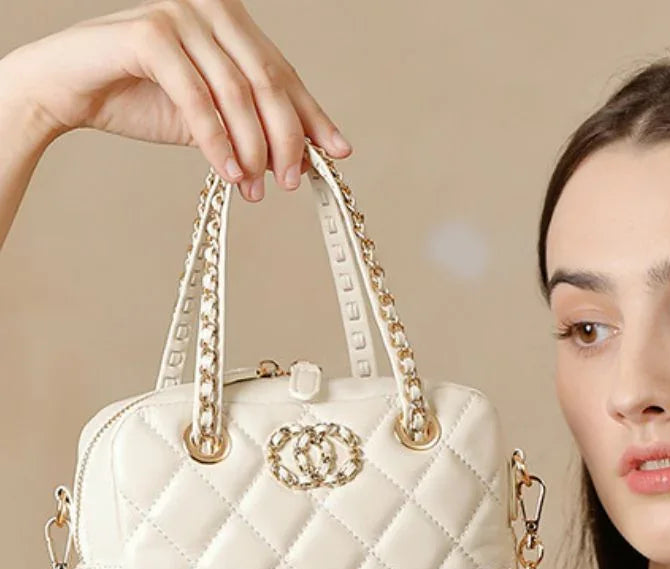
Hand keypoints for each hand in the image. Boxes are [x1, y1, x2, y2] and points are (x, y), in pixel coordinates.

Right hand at [0, 0, 350, 200]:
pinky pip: (198, 99)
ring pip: (237, 93)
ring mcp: (179, 14)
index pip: (283, 72)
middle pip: (268, 82)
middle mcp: (210, 7)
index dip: (313, 116)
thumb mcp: (211, 115)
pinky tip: (228, 174)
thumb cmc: (140, 96)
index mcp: (230, 20)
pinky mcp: (149, 34)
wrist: (69, 89)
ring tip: (254, 187)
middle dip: (286, 139)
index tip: (338, 152)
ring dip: (251, 148)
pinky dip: (216, 142)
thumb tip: (302, 156)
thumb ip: (252, 124)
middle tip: (291, 181)